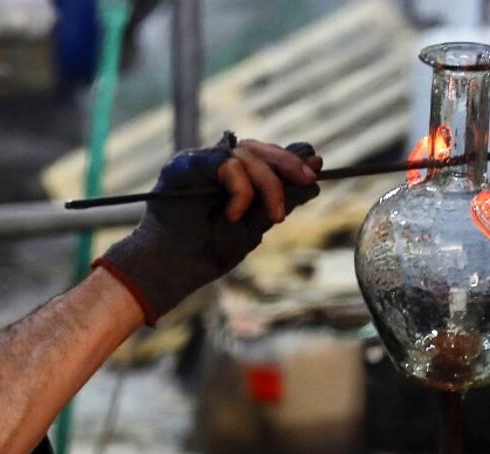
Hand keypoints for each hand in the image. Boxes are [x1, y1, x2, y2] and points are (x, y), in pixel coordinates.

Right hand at [93, 133, 322, 324]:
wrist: (174, 269)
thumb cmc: (208, 252)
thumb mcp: (254, 226)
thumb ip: (278, 201)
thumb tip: (315, 180)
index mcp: (230, 178)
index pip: (264, 158)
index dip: (290, 160)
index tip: (315, 171)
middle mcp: (214, 165)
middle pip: (257, 149)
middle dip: (287, 164)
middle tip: (308, 180)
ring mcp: (199, 163)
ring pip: (246, 155)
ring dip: (268, 184)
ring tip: (273, 216)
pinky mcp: (185, 165)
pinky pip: (226, 164)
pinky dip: (240, 189)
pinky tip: (236, 213)